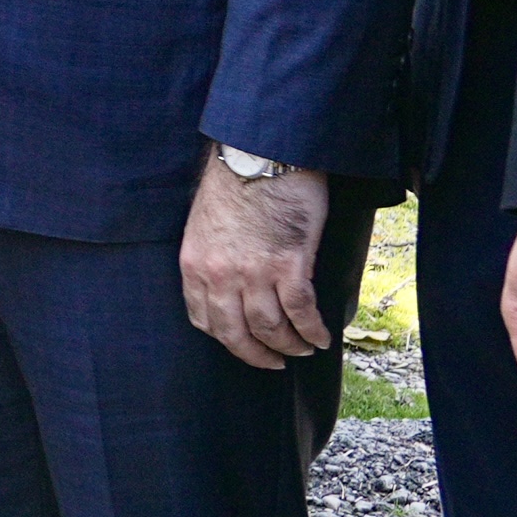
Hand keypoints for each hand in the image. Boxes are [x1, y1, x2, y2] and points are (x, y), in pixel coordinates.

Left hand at [182, 151, 330, 370]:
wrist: (262, 153)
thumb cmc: (238, 181)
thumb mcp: (206, 223)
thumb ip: (213, 255)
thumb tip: (231, 282)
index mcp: (195, 265)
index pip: (204, 319)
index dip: (226, 338)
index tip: (243, 345)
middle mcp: (220, 275)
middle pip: (237, 334)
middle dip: (258, 355)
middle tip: (275, 363)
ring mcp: (254, 273)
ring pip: (271, 329)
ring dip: (290, 346)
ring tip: (303, 349)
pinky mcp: (289, 266)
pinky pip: (301, 313)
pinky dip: (312, 331)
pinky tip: (322, 337)